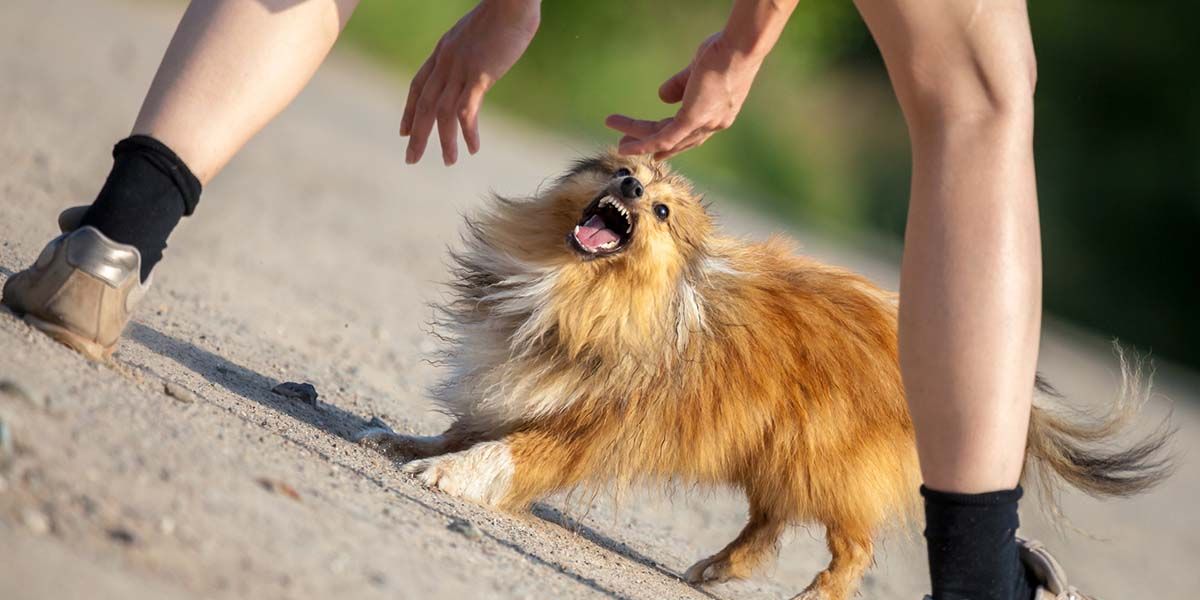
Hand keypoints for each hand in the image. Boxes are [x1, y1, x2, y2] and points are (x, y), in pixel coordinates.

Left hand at [401, 0, 539, 164]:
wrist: (511, 0)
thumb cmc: (503, 12)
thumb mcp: (478, 33)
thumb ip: (472, 49)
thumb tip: (479, 58)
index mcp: (443, 51)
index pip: (418, 86)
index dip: (409, 110)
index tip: (403, 131)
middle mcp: (445, 62)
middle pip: (423, 105)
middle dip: (416, 135)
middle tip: (411, 159)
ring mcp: (460, 69)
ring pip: (443, 113)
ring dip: (444, 141)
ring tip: (449, 161)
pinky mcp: (479, 75)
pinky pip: (467, 110)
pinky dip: (468, 132)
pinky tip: (473, 148)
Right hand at [605, 32, 764, 159]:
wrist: (741, 47)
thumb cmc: (726, 50)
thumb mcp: (698, 70)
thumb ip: (681, 84)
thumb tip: (662, 96)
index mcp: (717, 113)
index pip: (691, 134)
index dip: (672, 144)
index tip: (656, 153)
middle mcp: (713, 124)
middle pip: (675, 140)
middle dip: (649, 144)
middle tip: (626, 146)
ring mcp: (704, 123)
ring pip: (665, 139)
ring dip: (639, 140)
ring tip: (619, 143)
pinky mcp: (694, 118)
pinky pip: (664, 137)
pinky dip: (643, 144)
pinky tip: (627, 146)